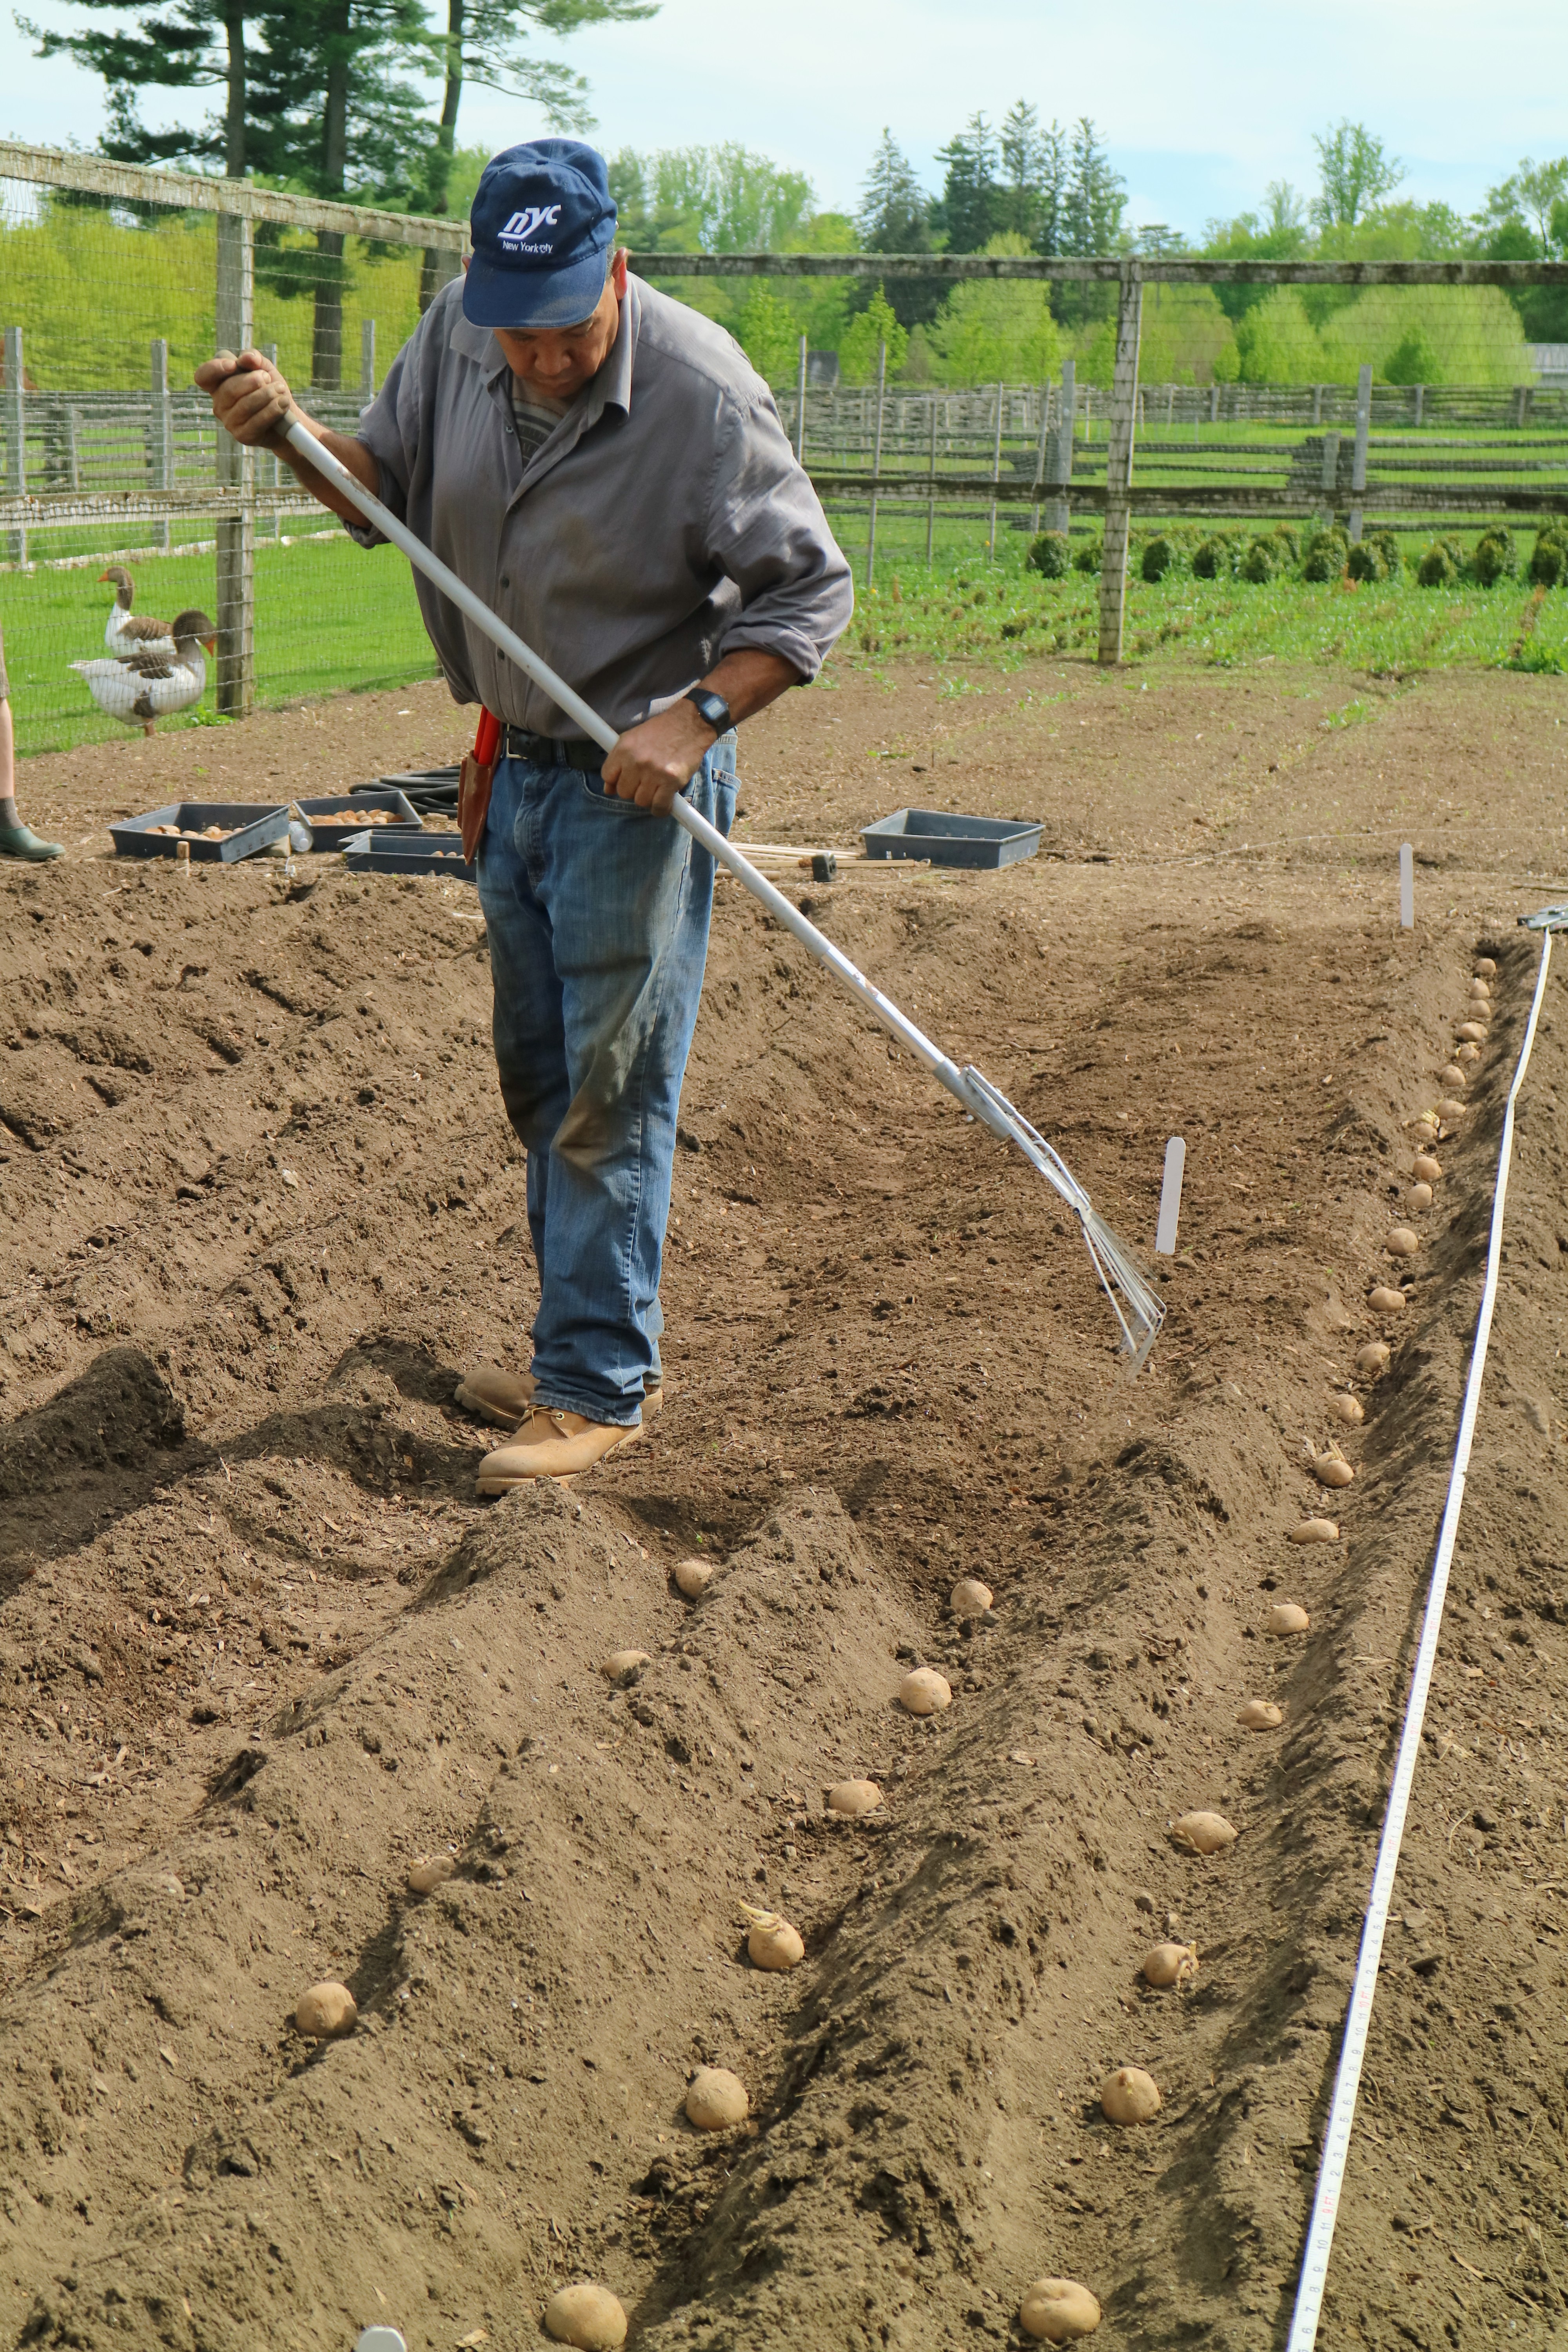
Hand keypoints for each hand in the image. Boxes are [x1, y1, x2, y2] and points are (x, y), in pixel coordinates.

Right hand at [195, 347, 294, 448]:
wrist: (288, 419)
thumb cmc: (270, 390)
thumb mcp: (264, 369)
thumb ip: (254, 358)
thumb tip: (247, 357)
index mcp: (218, 385)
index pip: (203, 376)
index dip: (214, 368)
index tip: (233, 365)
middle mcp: (219, 405)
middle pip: (229, 389)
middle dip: (253, 381)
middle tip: (268, 378)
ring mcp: (229, 422)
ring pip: (245, 405)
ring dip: (267, 394)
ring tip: (281, 390)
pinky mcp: (242, 436)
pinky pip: (257, 421)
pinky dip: (273, 410)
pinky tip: (283, 403)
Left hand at [601, 702, 716, 814]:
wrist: (690, 724)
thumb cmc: (662, 731)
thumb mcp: (633, 738)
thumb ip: (618, 761)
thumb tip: (608, 789)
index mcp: (624, 749)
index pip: (607, 776)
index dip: (615, 782)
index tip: (626, 782)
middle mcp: (636, 761)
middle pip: (623, 792)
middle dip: (634, 790)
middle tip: (646, 782)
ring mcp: (653, 772)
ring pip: (641, 801)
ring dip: (649, 799)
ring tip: (657, 788)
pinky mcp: (670, 781)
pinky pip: (659, 807)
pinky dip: (661, 808)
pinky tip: (665, 801)